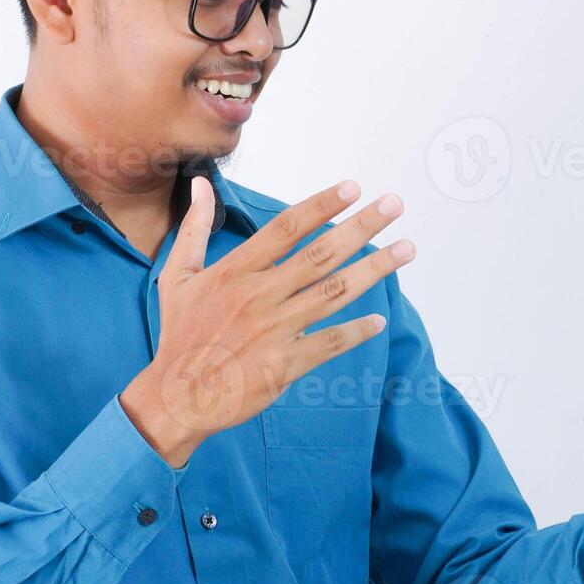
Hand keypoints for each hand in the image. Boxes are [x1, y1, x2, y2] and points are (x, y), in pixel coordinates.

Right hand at [120, 177, 415, 466]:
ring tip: (406, 249)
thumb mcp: (177, 276)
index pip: (286, 228)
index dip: (321, 205)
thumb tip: (200, 186)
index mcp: (234, 272)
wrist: (178, 396)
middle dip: (362, 226)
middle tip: (394, 205)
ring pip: (335, 292)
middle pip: (321, 254)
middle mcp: (258, 296)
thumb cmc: (180, 334)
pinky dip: (357, 330)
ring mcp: (275, 331)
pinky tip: (380, 319)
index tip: (353, 187)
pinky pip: (330, 343)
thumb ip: (194, 229)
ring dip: (375, 269)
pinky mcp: (285, 365)